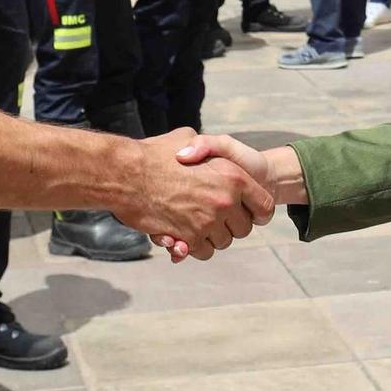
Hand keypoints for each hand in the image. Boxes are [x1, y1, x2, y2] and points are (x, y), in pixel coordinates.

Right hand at [111, 130, 271, 258]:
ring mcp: (208, 221)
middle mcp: (225, 200)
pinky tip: (182, 235)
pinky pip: (203, 252)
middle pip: (243, 229)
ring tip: (194, 224)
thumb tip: (208, 155)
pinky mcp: (190, 238)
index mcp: (233, 176)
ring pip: (223, 242)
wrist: (126, 173)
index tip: (248, 214)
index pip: (264, 206)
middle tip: (213, 218)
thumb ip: (205, 147)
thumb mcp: (188, 138)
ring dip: (211, 237)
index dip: (257, 212)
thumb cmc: (154, 154)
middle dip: (230, 226)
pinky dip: (194, 248)